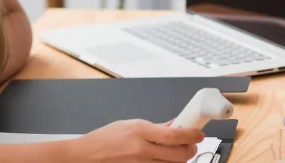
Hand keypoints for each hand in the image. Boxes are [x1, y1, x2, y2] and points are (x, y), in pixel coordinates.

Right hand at [67, 119, 203, 162]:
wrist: (85, 156)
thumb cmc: (104, 139)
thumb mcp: (130, 125)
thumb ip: (155, 127)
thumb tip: (175, 125)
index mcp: (140, 132)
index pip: (174, 135)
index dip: (191, 135)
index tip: (198, 134)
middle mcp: (141, 150)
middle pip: (179, 155)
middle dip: (190, 149)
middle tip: (191, 145)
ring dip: (180, 160)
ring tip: (179, 153)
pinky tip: (165, 160)